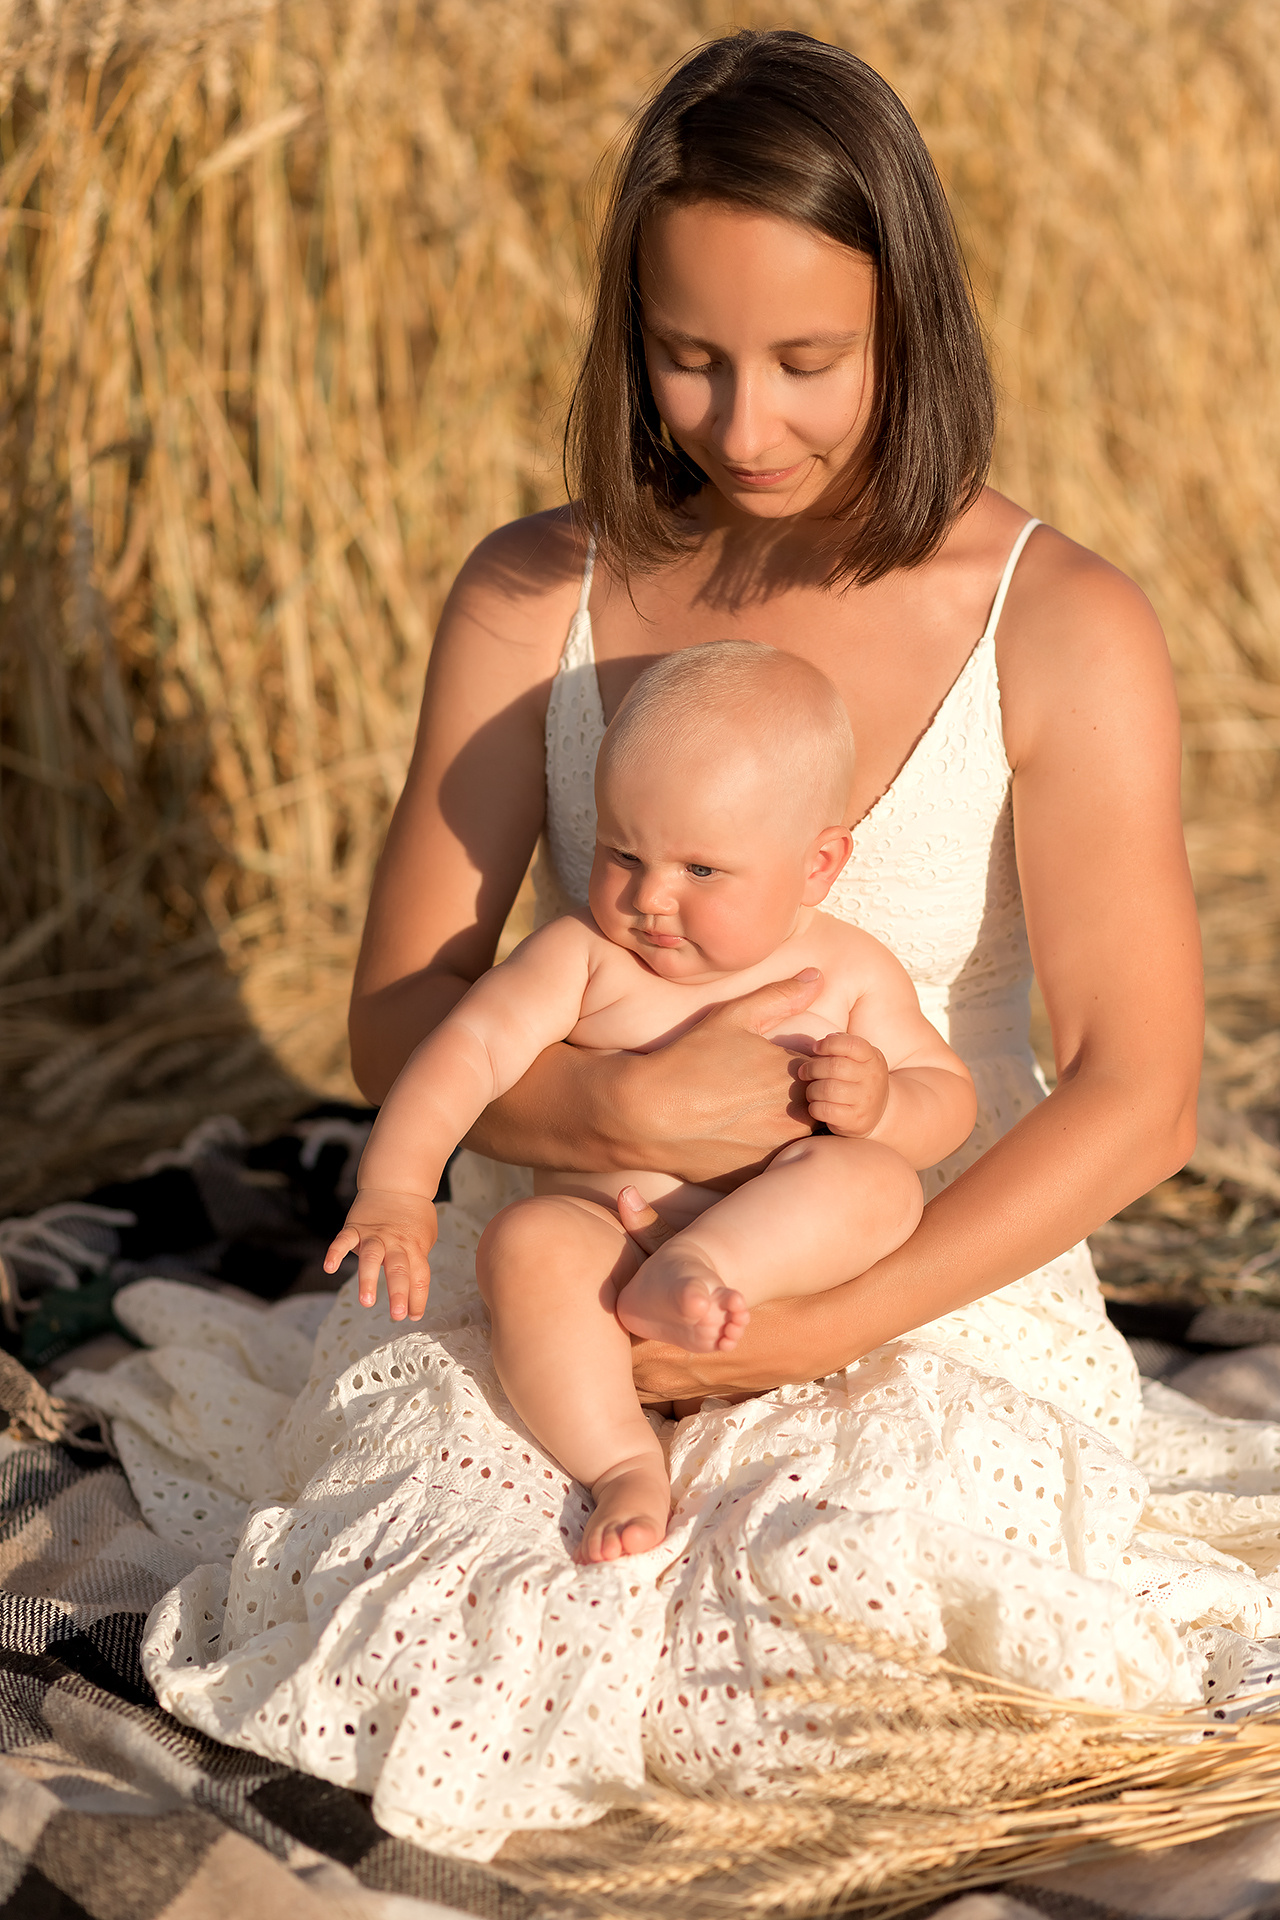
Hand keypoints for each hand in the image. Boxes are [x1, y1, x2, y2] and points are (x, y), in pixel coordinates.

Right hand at [324, 1187, 437, 1320]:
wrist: (396, 1182)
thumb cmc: (413, 1213)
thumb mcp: (425, 1236)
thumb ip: (418, 1259)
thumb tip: (414, 1288)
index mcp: (414, 1247)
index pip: (419, 1276)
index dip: (418, 1298)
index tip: (414, 1316)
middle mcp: (395, 1243)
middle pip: (398, 1270)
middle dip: (398, 1293)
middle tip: (397, 1315)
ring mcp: (374, 1235)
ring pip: (372, 1258)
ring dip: (369, 1279)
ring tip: (367, 1301)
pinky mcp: (356, 1227)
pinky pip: (344, 1240)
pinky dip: (335, 1252)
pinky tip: (329, 1268)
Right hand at [615, 970, 825, 1186]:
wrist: (646, 1113)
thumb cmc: (690, 1060)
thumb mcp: (735, 1017)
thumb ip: (781, 997)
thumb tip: (817, 977)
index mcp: (797, 1078)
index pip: (833, 1078)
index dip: (816, 1073)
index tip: (793, 1071)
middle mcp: (795, 1118)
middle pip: (825, 1113)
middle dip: (811, 1104)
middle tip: (773, 1096)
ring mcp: (777, 1152)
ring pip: (805, 1143)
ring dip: (793, 1132)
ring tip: (757, 1119)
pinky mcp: (758, 1176)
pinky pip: (779, 1168)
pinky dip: (770, 1155)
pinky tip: (742, 1140)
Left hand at [796, 1033, 889, 1136]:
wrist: (877, 1112)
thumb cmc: (858, 1079)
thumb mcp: (859, 1059)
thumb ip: (841, 1046)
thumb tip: (821, 1043)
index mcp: (873, 1058)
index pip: (851, 1045)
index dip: (828, 1044)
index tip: (815, 1049)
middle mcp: (872, 1078)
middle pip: (834, 1067)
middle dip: (811, 1068)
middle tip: (804, 1072)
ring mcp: (865, 1101)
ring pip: (827, 1089)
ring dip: (811, 1090)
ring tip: (811, 1091)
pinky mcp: (855, 1120)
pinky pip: (825, 1110)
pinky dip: (814, 1107)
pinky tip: (816, 1106)